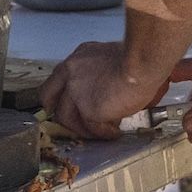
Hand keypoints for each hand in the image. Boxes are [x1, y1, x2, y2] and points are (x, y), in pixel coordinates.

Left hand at [46, 36, 168, 139]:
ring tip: (102, 130)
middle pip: (48, 96)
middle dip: (57, 112)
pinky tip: (114, 132)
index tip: (65, 103)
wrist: (143, 63)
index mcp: (78, 58)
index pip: (57, 77)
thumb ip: (101, 73)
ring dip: (84, 128)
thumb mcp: (112, 59)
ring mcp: (75, 90)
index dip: (59, 94)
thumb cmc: (139, 59)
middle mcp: (71, 72)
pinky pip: (91, 128)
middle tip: (73, 123)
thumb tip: (106, 91)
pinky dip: (103, 133)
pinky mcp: (87, 108)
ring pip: (66, 117)